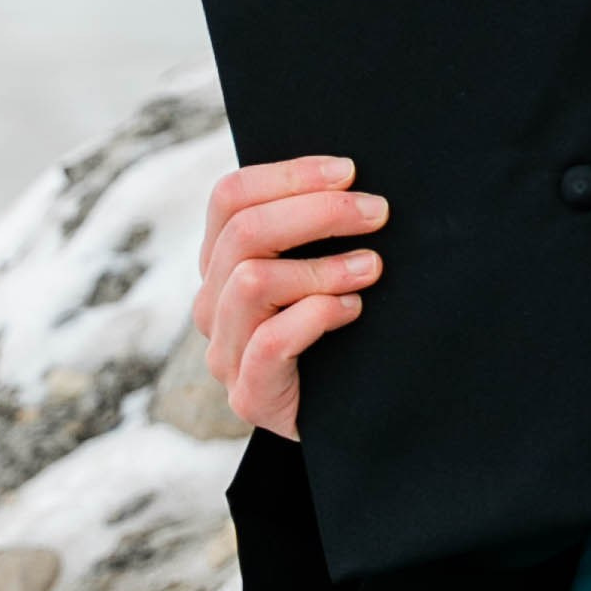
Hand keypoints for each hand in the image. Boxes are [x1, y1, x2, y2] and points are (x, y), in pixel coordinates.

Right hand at [192, 156, 387, 440]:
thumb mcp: (320, 272)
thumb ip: (316, 232)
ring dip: (321, 267)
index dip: (289, 174)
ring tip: (371, 268)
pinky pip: (268, 342)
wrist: (341, 419)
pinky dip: (316, 316)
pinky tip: (352, 310)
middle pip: (244, 231)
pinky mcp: (248, 393)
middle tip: (377, 213)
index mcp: (222, 261)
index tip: (349, 170)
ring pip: (251, 281)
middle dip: (319, 212)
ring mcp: (224, 350)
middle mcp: (212, 301)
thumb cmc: (338, 333)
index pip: (231, 196)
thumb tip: (356, 180)